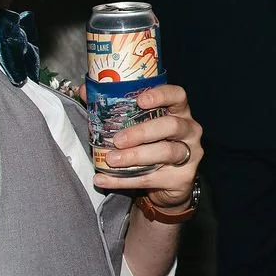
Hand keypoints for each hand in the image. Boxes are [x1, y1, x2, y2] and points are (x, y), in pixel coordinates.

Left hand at [94, 84, 202, 206]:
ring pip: (166, 153)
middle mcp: (189, 131)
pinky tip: (103, 179)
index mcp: (179, 112)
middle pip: (172, 125)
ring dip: (135, 156)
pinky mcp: (182, 179)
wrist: (167, 185)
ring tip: (111, 160)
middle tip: (118, 139)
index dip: (161, 95)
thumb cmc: (150, 146)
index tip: (140, 101)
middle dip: (143, 131)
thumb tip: (86, 90)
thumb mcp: (137, 125)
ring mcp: (190, 155)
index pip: (177, 96)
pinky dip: (123, 180)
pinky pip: (151, 178)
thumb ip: (116, 108)